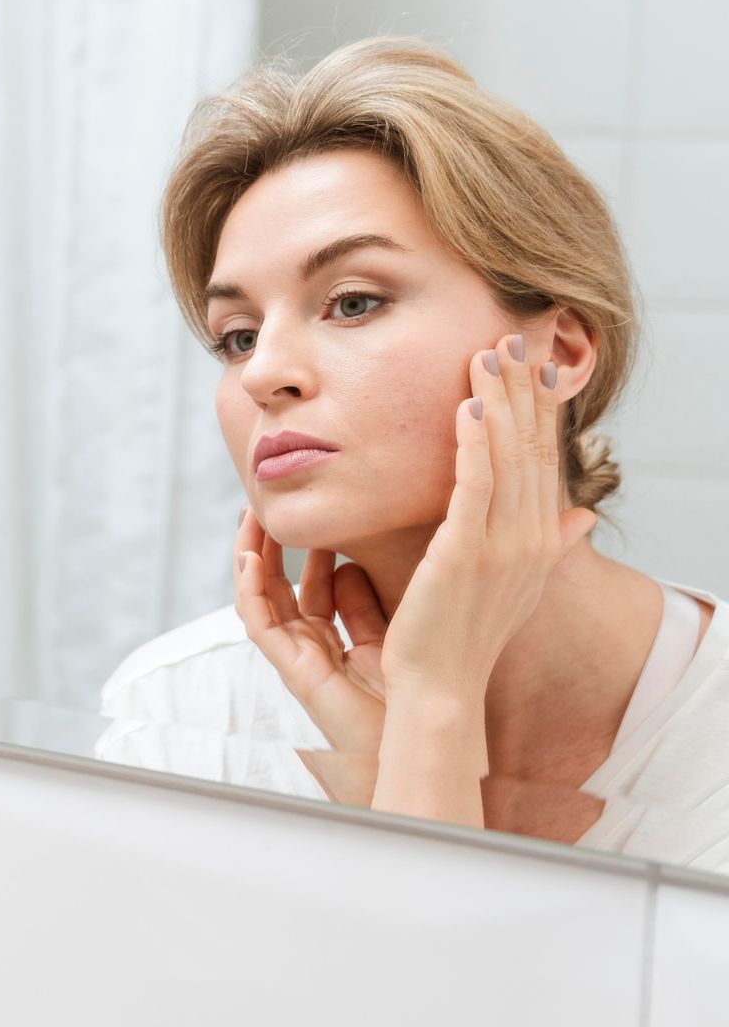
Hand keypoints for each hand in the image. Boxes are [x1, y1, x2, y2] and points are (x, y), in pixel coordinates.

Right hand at [234, 512, 388, 764]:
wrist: (418, 737)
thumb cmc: (411, 696)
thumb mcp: (390, 633)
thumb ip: (367, 601)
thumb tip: (350, 562)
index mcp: (338, 639)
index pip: (311, 586)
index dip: (306, 551)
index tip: (314, 515)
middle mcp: (312, 646)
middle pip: (279, 587)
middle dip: (270, 546)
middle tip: (270, 506)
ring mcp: (297, 656)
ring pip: (261, 599)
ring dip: (251, 558)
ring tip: (251, 517)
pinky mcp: (292, 668)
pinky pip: (259, 624)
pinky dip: (249, 590)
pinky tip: (248, 558)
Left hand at [383, 335, 596, 696]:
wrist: (441, 688)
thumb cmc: (466, 636)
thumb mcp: (517, 584)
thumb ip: (550, 544)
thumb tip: (583, 516)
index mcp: (539, 540)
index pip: (543, 459)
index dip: (540, 409)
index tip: (533, 365)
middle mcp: (529, 538)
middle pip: (529, 449)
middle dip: (521, 392)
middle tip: (511, 338)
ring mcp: (500, 546)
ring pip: (504, 459)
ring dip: (497, 403)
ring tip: (488, 356)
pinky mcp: (464, 555)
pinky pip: (472, 487)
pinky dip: (472, 444)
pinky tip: (465, 406)